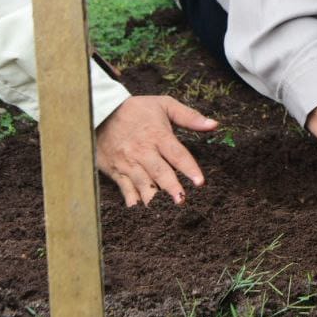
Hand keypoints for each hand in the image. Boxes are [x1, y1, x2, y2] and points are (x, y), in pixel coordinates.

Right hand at [95, 95, 218, 205]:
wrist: (101, 112)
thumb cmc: (137, 109)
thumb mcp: (164, 104)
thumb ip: (190, 116)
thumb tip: (214, 125)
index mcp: (158, 135)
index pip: (177, 154)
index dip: (189, 168)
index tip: (200, 182)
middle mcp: (143, 151)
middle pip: (159, 172)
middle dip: (171, 187)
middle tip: (181, 200)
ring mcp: (128, 163)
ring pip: (142, 183)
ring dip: (153, 198)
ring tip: (163, 211)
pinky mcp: (116, 171)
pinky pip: (125, 189)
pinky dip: (132, 200)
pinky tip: (140, 212)